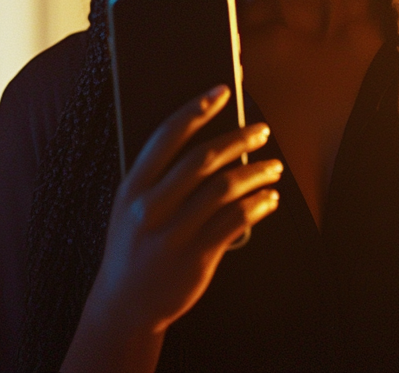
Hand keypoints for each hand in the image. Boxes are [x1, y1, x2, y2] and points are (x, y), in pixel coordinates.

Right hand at [62, 85, 282, 371]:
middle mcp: (149, 207)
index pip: (167, 136)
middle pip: (203, 159)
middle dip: (238, 139)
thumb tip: (209, 140)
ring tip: (273, 167)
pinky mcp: (195, 258)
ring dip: (256, 173)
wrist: (124, 306)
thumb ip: (158, 177)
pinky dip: (258, 205)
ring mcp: (172, 234)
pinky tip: (270, 199)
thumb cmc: (134, 246)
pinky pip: (235, 221)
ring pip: (224, 189)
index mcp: (132, 187)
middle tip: (262, 131)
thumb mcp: (129, 207)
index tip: (223, 91)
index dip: (196, 109)